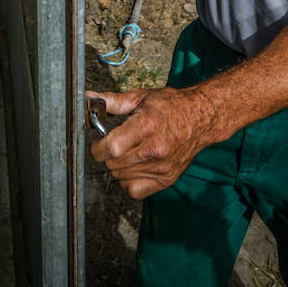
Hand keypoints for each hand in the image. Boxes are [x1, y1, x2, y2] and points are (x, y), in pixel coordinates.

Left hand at [86, 86, 215, 199]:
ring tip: (127, 152)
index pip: (111, 148)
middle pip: (113, 163)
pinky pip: (134, 190)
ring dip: (117, 166)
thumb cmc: (169, 106)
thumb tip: (87, 98)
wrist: (199, 119)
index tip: (98, 142)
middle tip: (114, 143)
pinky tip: (132, 167)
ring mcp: (161, 167)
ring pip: (120, 177)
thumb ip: (111, 101)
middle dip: (107, 154)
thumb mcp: (139, 98)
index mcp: (146, 126)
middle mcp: (154, 150)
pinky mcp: (166, 179)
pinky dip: (127, 181)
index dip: (97, 147)